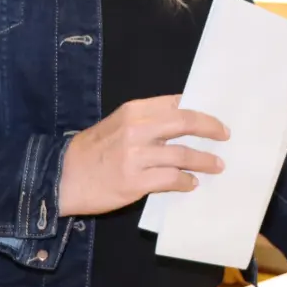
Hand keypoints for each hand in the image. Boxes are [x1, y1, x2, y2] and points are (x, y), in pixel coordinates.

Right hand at [58, 95, 228, 215]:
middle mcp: (137, 128)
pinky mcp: (135, 182)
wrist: (62, 177)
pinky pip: (171, 179)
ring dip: (205, 160)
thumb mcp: (116, 125)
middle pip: (185, 122)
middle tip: (225, 135)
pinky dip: (186, 181)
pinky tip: (192, 183)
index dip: (199, 109)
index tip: (214, 116)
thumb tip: (181, 122)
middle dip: (210, 128)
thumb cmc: (92, 152)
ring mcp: (136, 156)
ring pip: (183, 154)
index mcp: (133, 110)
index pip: (175, 103)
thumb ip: (145, 122)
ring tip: (217, 165)